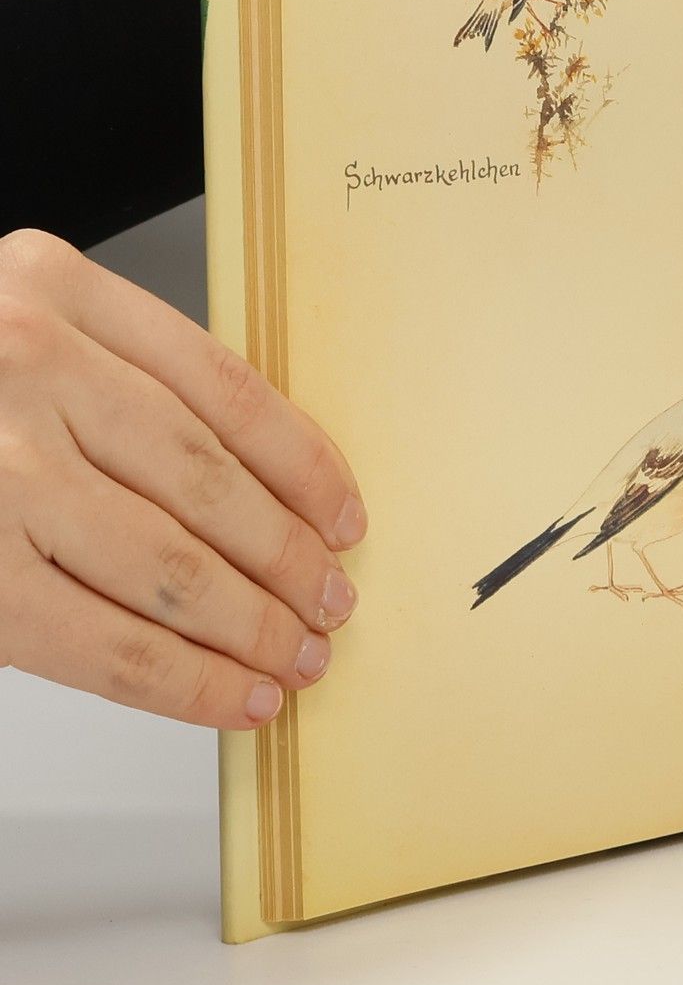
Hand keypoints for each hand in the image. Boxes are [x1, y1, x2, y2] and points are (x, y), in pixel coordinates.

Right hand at [0, 229, 365, 728]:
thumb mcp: (18, 328)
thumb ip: (118, 379)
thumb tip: (264, 490)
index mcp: (52, 289)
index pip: (226, 389)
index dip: (304, 466)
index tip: (346, 517)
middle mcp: (20, 365)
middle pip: (207, 483)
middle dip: (288, 560)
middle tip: (331, 606)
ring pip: (165, 565)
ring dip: (249, 626)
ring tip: (296, 659)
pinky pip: (96, 638)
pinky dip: (181, 678)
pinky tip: (230, 695)